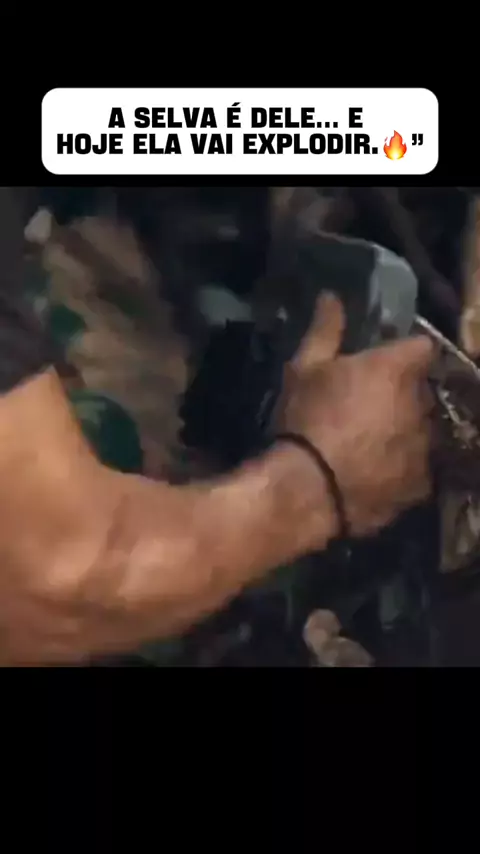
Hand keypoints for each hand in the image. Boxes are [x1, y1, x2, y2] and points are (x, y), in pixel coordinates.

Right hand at [277, 293, 434, 538]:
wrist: (308, 489)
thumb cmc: (306, 419)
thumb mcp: (304, 369)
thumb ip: (325, 330)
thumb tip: (332, 296)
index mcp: (397, 369)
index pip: (422, 347)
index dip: (406, 352)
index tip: (385, 361)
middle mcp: (421, 403)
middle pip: (422, 391)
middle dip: (403, 395)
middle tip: (367, 405)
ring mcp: (425, 446)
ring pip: (422, 430)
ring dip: (404, 431)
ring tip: (369, 444)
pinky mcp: (421, 484)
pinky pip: (417, 468)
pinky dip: (401, 468)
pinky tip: (374, 475)